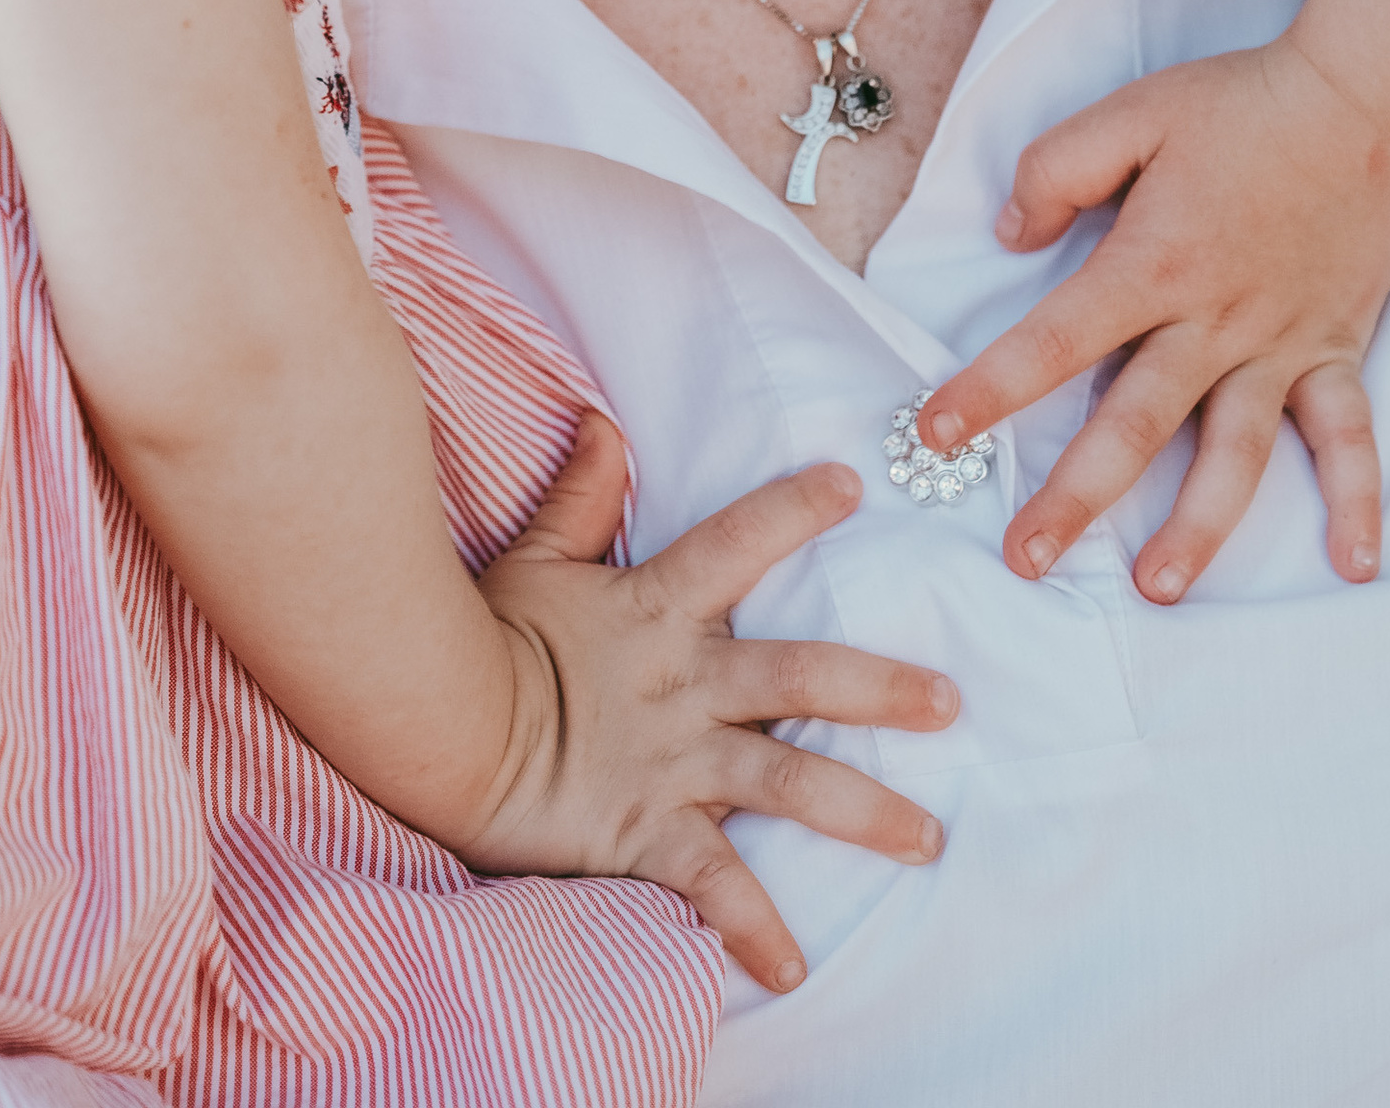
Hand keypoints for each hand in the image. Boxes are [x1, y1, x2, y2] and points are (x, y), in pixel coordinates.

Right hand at [463, 415, 956, 993]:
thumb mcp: (535, 557)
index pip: (737, 542)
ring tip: (929, 838)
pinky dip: (753, 929)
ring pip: (788, 780)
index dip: (794, 508)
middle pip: (800, 676)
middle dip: (881, 689)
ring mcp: (673, 762)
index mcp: (658, 610)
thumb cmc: (484, 636)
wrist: (438, 722)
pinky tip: (794, 969)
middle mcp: (684, 683)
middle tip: (951, 702)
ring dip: (865, 811)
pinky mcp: (646, 832)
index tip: (854, 483)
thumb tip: (602, 422)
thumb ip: (579, 494)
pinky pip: (713, 885)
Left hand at [915, 38, 1389, 604]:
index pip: (1053, 340)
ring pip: (1235, 455)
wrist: (1364, 96)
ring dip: (1197, 529)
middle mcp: (1214, 322)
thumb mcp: (1130, 112)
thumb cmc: (1240, 102)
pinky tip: (1352, 565)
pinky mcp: (1337, 350)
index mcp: (1153, 264)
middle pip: (1134, 426)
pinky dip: (1358, 501)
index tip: (934, 435)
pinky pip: (1350, 438)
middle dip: (1075, 499)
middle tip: (1024, 558)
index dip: (989, 390)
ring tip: (1155, 589)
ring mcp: (1281, 346)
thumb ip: (1058, 169)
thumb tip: (1010, 234)